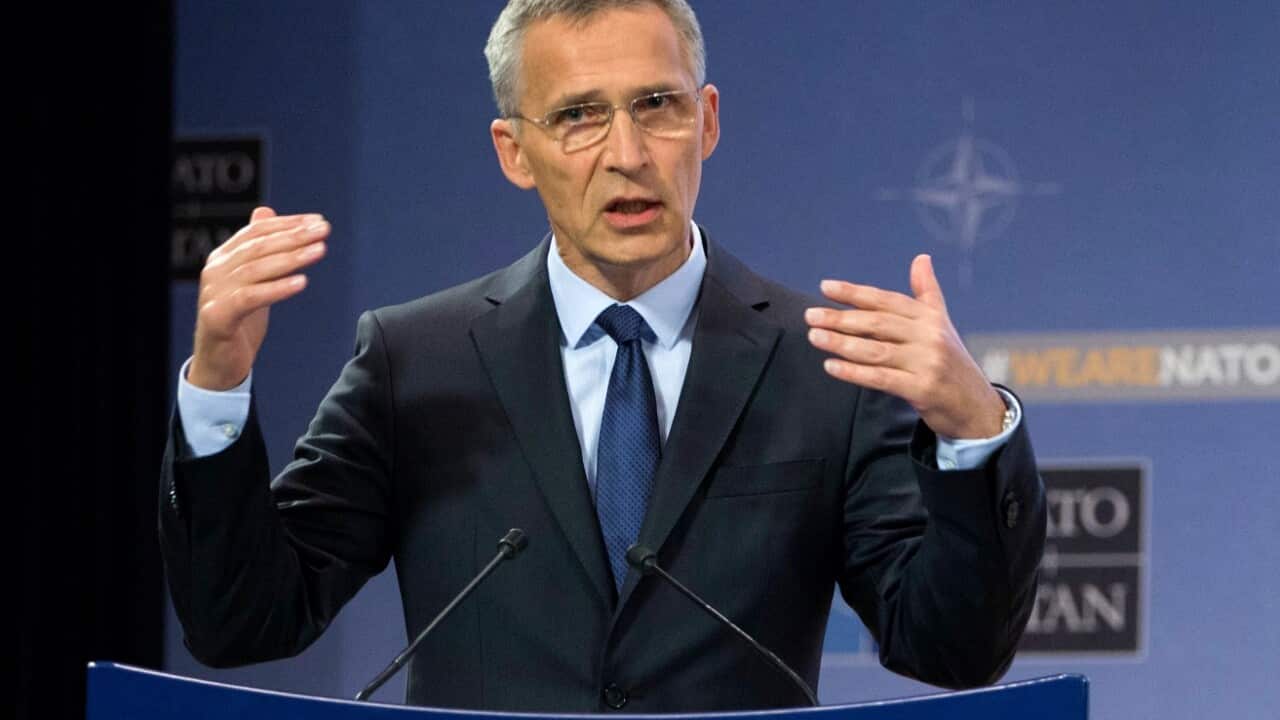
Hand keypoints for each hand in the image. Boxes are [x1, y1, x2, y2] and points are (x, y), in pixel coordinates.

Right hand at [188, 207, 329, 389]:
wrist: (219, 362)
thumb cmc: (238, 320)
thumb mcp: (252, 280)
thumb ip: (259, 248)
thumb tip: (265, 211)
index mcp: (224, 258)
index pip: (257, 232)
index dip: (288, 224)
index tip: (317, 221)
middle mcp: (216, 271)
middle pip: (259, 247)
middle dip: (294, 236)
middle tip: (323, 230)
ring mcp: (215, 293)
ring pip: (257, 268)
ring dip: (292, 258)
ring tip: (319, 250)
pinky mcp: (218, 317)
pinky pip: (251, 297)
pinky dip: (277, 288)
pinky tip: (301, 282)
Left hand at [804, 254, 1004, 438]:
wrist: (976, 406)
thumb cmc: (950, 362)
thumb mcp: (941, 324)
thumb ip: (926, 292)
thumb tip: (921, 258)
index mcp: (930, 317)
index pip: (886, 301)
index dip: (855, 293)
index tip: (825, 287)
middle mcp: (929, 336)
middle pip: (877, 323)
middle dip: (841, 318)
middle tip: (810, 315)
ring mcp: (927, 362)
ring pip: (876, 350)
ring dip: (841, 343)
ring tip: (814, 337)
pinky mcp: (922, 389)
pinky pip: (881, 378)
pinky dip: (854, 372)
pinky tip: (831, 366)